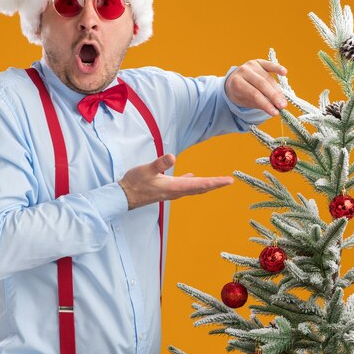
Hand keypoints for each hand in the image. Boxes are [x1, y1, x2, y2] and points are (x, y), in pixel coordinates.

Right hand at [118, 154, 233, 209]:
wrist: (124, 196)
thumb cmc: (135, 183)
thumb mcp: (147, 170)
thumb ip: (160, 164)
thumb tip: (172, 157)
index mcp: (175, 187)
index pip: (200, 184)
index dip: (216, 182)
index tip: (228, 181)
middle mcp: (177, 191)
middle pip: (201, 188)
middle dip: (216, 184)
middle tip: (230, 181)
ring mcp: (172, 191)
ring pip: (194, 188)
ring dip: (207, 184)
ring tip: (218, 181)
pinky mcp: (167, 189)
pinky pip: (184, 186)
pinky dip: (193, 182)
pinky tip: (193, 176)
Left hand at [225, 59, 287, 115]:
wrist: (232, 81)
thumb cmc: (240, 94)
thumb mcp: (245, 101)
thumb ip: (259, 104)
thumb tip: (275, 110)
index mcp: (237, 82)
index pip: (254, 94)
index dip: (265, 104)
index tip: (275, 112)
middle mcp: (243, 71)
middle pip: (262, 84)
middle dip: (274, 96)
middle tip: (283, 106)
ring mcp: (251, 65)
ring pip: (268, 78)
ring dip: (277, 90)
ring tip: (283, 101)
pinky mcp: (258, 62)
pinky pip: (269, 65)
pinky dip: (277, 68)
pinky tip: (284, 72)